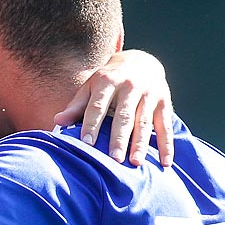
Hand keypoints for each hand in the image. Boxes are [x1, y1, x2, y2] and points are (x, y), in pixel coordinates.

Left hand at [53, 48, 173, 165]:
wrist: (141, 62)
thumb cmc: (108, 81)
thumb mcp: (90, 87)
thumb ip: (76, 106)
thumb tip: (57, 121)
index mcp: (108, 82)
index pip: (98, 106)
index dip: (92, 124)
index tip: (87, 143)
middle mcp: (131, 87)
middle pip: (124, 116)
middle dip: (119, 138)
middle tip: (114, 159)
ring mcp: (150, 96)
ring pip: (145, 122)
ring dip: (141, 144)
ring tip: (136, 163)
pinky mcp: (164, 104)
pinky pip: (166, 126)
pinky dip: (167, 145)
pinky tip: (165, 162)